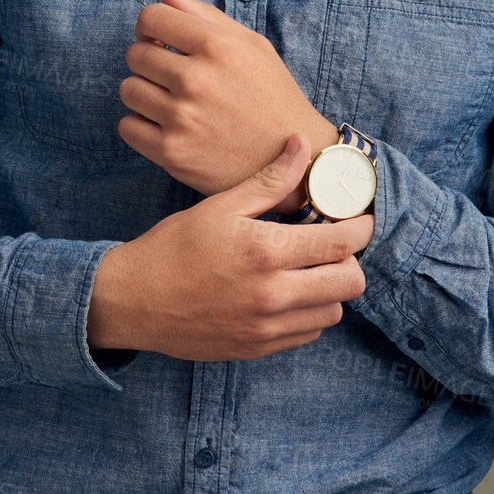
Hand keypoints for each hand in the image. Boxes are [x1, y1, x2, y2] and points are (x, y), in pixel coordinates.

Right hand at [87, 135, 372, 360]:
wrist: (133, 300)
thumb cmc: (173, 247)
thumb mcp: (220, 205)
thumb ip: (269, 181)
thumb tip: (301, 146)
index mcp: (265, 251)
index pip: (342, 243)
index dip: (360, 227)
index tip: (360, 219)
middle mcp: (272, 294)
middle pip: (350, 284)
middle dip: (350, 260)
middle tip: (333, 245)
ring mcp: (266, 327)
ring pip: (333, 312)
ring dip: (330, 289)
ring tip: (308, 269)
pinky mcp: (258, 348)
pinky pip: (306, 334)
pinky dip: (307, 313)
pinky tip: (286, 292)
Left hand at [117, 0, 337, 207]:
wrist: (291, 159)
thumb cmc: (271, 96)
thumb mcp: (252, 46)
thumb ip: (205, 15)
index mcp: (217, 46)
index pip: (151, 17)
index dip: (150, 26)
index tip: (159, 40)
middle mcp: (197, 79)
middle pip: (135, 54)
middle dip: (148, 60)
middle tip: (171, 75)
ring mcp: (182, 118)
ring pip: (128, 90)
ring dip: (144, 93)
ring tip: (171, 101)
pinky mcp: (173, 152)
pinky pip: (128, 127)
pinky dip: (141, 126)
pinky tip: (166, 125)